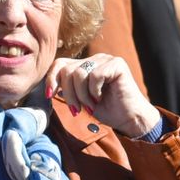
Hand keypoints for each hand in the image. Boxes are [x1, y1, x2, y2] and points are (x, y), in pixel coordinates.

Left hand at [46, 54, 160, 138]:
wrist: (130, 120)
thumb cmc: (108, 111)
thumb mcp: (81, 100)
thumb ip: (68, 89)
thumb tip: (51, 86)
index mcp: (86, 65)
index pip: (60, 64)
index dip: (51, 79)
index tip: (50, 96)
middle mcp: (95, 59)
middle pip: (67, 70)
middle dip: (68, 94)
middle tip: (77, 109)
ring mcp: (106, 60)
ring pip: (78, 74)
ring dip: (81, 95)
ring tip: (91, 105)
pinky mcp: (117, 64)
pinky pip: (94, 76)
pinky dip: (94, 91)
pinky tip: (101, 98)